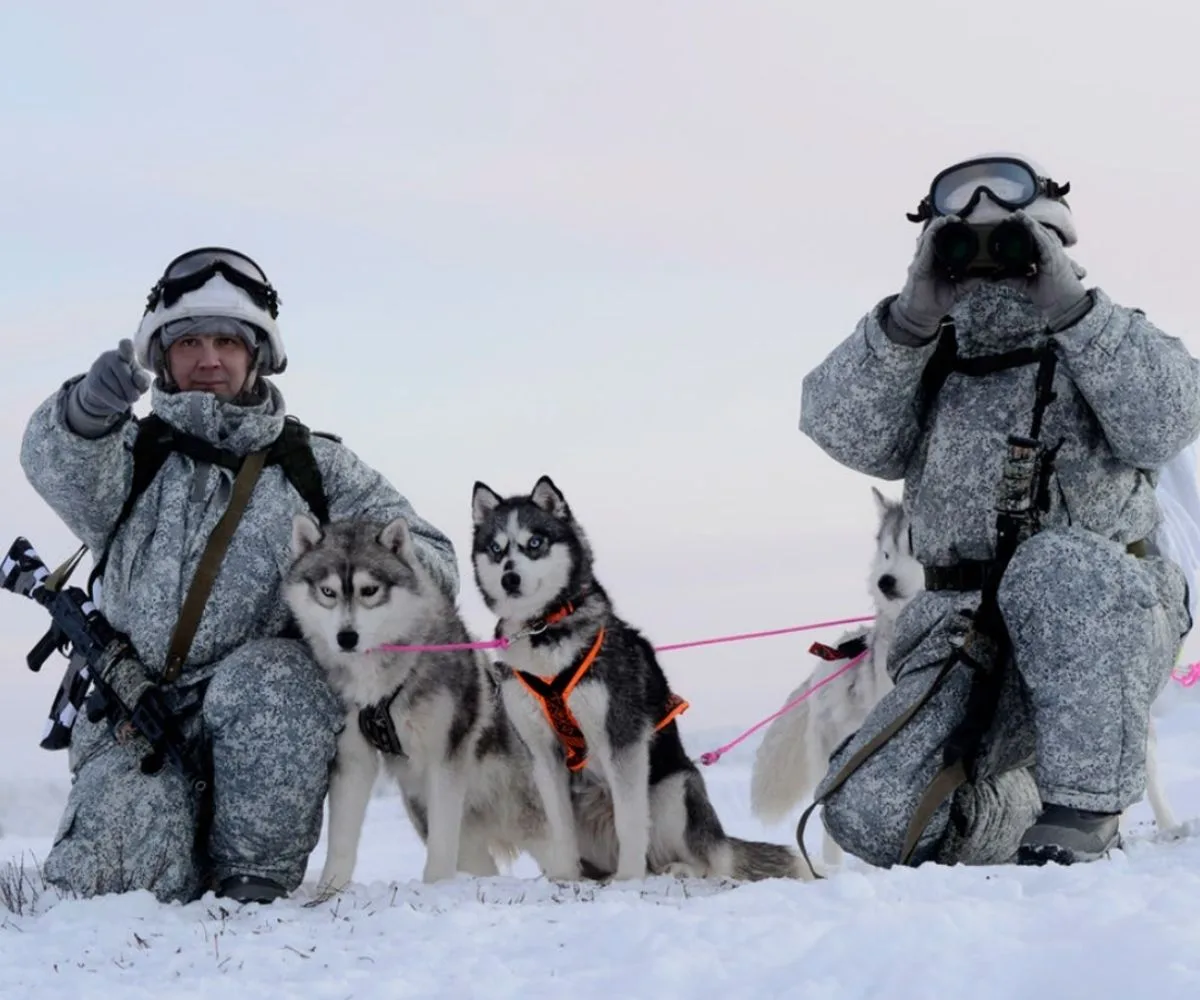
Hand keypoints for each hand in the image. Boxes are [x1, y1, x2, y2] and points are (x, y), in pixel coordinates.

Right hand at [77, 338, 151, 417]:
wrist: (106, 391)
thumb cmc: (129, 382)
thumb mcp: (140, 381)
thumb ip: (143, 379)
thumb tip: (138, 378)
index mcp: (125, 354)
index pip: (125, 347)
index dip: (125, 346)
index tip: (126, 343)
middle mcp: (109, 357)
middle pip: (125, 374)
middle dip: (132, 389)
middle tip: (135, 397)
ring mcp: (98, 368)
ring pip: (116, 386)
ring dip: (125, 397)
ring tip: (127, 398)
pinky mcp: (92, 381)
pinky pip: (106, 394)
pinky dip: (117, 402)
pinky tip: (122, 406)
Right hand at [889, 215, 961, 341]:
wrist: (921, 315)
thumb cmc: (936, 300)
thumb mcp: (959, 288)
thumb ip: (971, 279)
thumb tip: (988, 272)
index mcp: (938, 260)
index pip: (944, 240)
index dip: (953, 229)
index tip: (966, 222)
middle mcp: (928, 258)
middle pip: (935, 235)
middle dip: (945, 224)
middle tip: (959, 216)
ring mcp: (921, 261)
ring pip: (928, 238)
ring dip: (938, 226)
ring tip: (949, 218)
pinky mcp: (917, 268)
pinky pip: (924, 249)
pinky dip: (930, 238)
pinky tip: (936, 229)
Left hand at [1009, 210, 1089, 328]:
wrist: (1063, 305)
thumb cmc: (1049, 293)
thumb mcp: (1025, 284)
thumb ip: (1012, 277)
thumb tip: (993, 276)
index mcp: (1046, 255)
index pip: (1035, 237)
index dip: (1024, 228)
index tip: (1011, 221)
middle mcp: (1051, 251)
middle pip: (1038, 231)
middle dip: (1025, 222)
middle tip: (1011, 214)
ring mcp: (1055, 253)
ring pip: (1042, 233)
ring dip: (1030, 223)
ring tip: (1018, 215)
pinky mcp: (1056, 258)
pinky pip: (1046, 242)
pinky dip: (1037, 233)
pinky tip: (1029, 225)